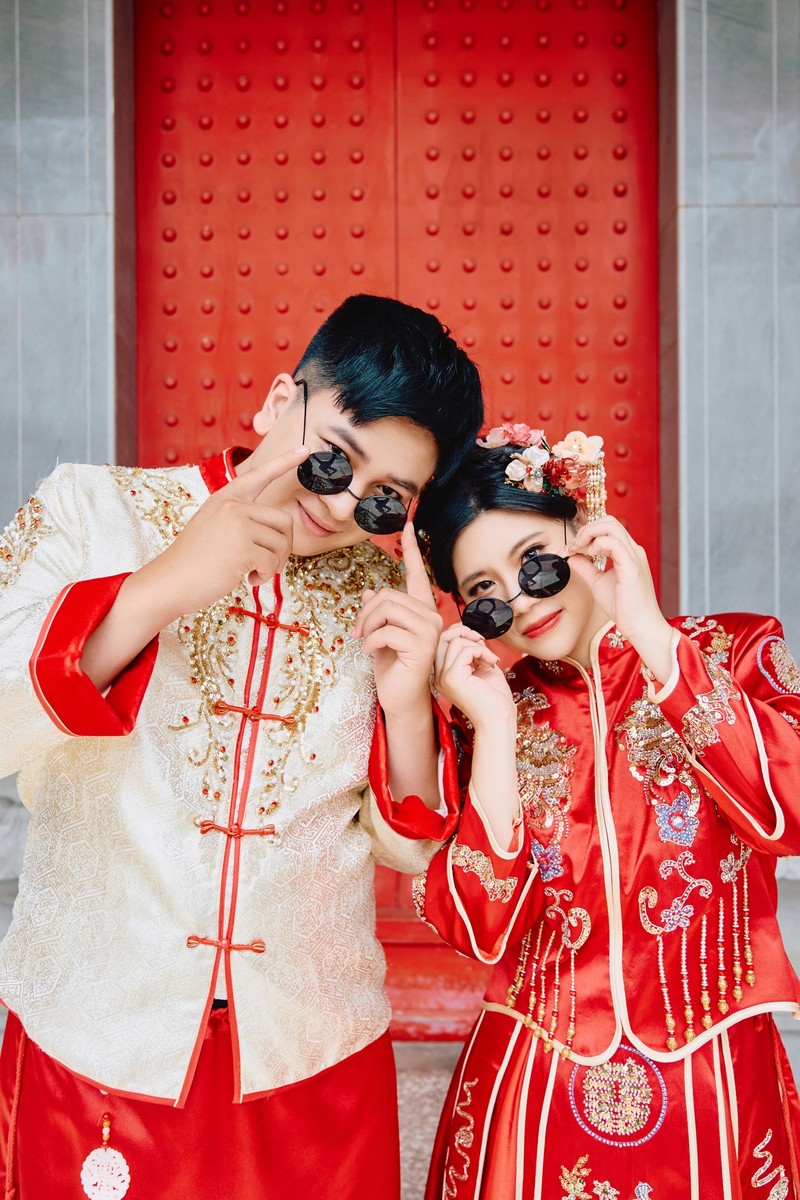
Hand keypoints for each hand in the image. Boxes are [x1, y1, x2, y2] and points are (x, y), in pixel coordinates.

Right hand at [140, 445, 309, 622]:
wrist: (168, 582)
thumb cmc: (192, 561)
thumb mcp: (212, 527)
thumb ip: (239, 520)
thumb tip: (277, 532)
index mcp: (225, 498)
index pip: (259, 475)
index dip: (284, 462)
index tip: (304, 450)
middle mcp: (232, 506)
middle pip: (284, 520)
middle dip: (283, 547)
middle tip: (268, 564)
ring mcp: (237, 524)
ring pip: (282, 543)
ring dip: (273, 565)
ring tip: (253, 572)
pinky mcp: (242, 547)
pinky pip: (273, 562)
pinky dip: (265, 576)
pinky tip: (248, 579)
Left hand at [353, 522, 442, 717]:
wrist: (400, 698)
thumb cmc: (391, 667)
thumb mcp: (379, 634)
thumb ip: (379, 612)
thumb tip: (369, 590)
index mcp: (421, 610)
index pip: (418, 573)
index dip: (412, 549)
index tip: (408, 525)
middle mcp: (431, 616)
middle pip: (388, 594)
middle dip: (366, 612)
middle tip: (358, 632)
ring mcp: (430, 631)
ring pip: (386, 608)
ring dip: (367, 626)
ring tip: (364, 641)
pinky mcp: (422, 646)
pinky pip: (386, 630)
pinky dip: (370, 641)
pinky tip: (370, 652)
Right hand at [434, 624, 516, 731]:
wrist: (499, 719)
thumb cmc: (494, 697)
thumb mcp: (481, 666)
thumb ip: (472, 649)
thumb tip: (467, 631)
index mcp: (443, 673)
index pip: (443, 641)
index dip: (461, 634)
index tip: (479, 643)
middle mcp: (438, 675)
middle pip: (443, 637)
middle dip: (465, 632)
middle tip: (482, 642)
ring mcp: (443, 677)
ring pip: (454, 641)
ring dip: (477, 644)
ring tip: (489, 659)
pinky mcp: (452, 678)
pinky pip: (465, 650)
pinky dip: (483, 651)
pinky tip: (491, 663)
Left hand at [566, 516, 673, 679]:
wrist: (641, 626)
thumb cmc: (624, 607)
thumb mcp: (598, 582)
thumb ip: (585, 567)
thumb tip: (571, 555)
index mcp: (627, 552)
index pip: (607, 528)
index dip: (585, 533)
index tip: (570, 549)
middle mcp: (632, 550)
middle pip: (609, 521)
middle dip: (586, 529)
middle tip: (573, 546)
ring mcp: (634, 556)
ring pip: (611, 526)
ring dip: (589, 534)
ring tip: (578, 550)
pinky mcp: (632, 567)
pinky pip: (614, 543)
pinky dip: (597, 544)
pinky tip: (590, 556)